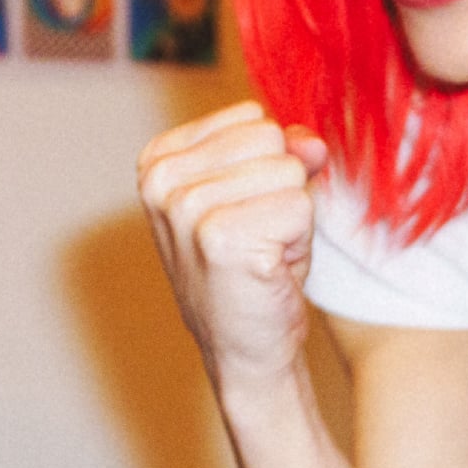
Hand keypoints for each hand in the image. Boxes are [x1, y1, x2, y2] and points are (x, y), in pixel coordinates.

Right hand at [140, 101, 331, 397]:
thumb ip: (282, 152)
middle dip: (281, 188)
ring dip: (291, 217)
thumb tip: (309, 141)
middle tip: (259, 237)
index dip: (266, 166)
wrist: (247, 350)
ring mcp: (186, 208)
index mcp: (158, 160)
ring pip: (288, 171)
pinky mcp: (220, 238)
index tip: (244, 211)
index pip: (251, 117)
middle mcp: (162, 180)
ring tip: (263, 253)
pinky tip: (269, 270)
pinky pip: (299, 206)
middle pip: (269, 137)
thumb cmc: (253, 270)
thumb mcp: (261, 195)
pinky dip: (298, 242)